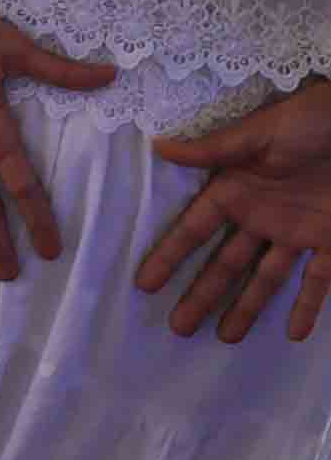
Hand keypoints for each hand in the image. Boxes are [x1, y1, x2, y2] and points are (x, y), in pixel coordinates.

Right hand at [137, 80, 330, 342]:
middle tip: (179, 327)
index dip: (170, 257)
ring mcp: (297, 232)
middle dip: (202, 295)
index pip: (195, 231)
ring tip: (226, 338)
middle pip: (226, 263)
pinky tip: (295, 333)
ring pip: (266, 278)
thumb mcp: (261, 131)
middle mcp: (261, 217)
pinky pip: (319, 281)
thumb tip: (159, 147)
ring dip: (247, 307)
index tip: (145, 284)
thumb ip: (215, 148)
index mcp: (236, 189)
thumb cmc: (312, 121)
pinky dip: (308, 307)